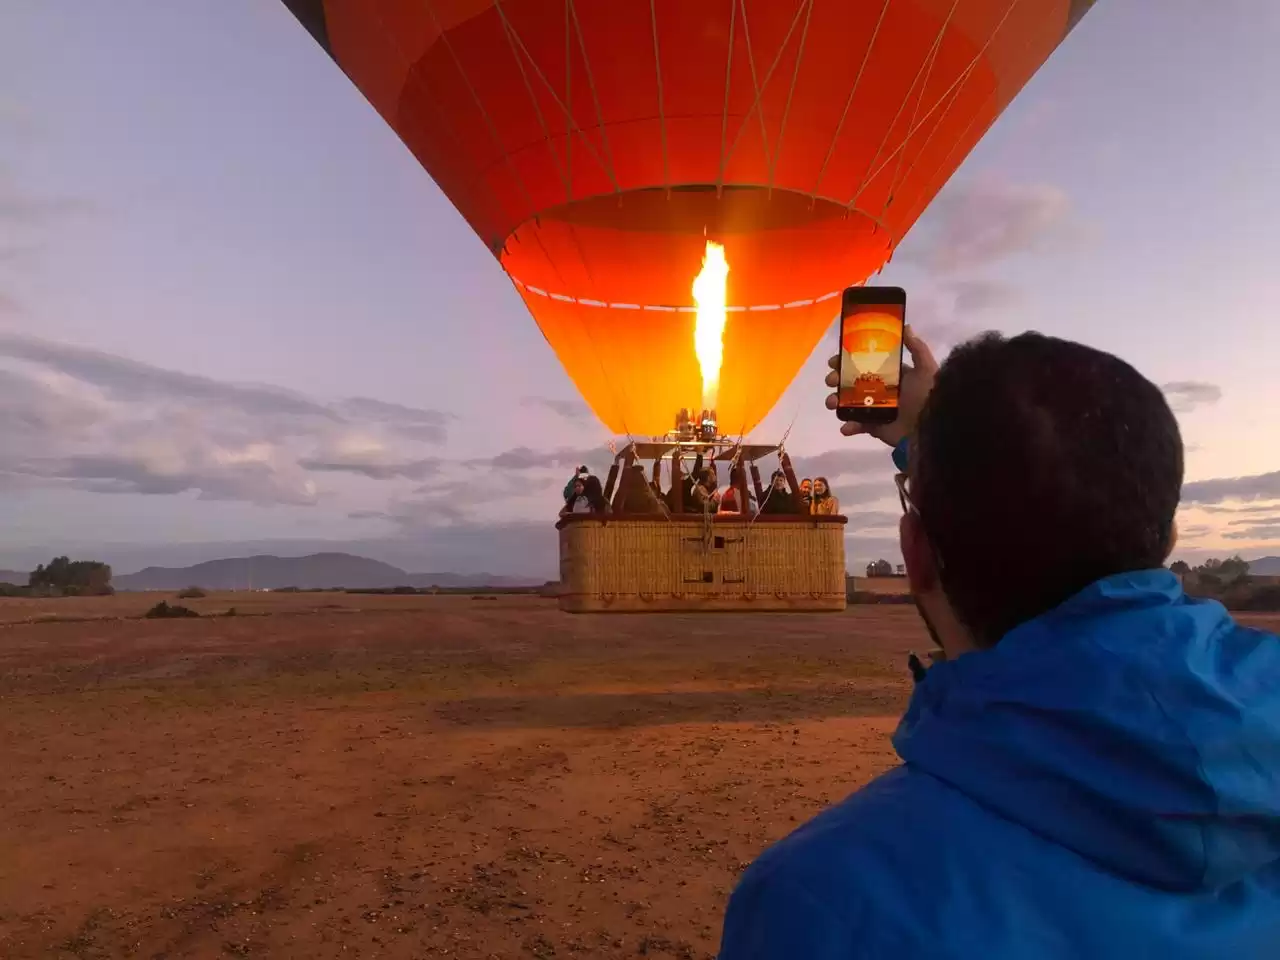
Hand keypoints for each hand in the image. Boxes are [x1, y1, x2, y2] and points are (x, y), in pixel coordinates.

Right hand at [825, 324, 938, 446]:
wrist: (931, 427)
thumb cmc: (927, 395)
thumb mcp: (925, 369)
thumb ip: (917, 348)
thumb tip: (906, 326)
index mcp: (890, 375)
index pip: (865, 364)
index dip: (848, 361)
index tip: (834, 360)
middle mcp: (881, 390)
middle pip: (852, 382)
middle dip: (837, 380)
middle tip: (831, 380)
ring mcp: (875, 409)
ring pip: (849, 403)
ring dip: (836, 402)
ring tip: (832, 403)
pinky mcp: (874, 426)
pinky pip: (858, 425)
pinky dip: (849, 426)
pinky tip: (845, 426)